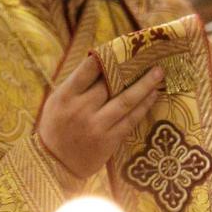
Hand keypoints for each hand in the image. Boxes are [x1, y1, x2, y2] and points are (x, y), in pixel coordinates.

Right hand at [37, 57, 162, 178]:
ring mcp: (96, 126)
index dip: (107, 56)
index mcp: (65, 96)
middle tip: (148, 56)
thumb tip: (101, 62)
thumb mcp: (56, 103)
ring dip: (145, 85)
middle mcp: (80, 109)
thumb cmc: (55, 128)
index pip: (88, 70)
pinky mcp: (108, 141)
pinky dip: (143, 106)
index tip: (122, 46)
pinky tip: (153, 95)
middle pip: (110, 83)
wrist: (54, 165)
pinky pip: (130, 119)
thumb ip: (75, 85)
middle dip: (131, 68)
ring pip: (125, 100)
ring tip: (158, 73)